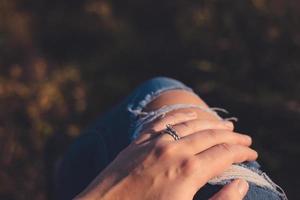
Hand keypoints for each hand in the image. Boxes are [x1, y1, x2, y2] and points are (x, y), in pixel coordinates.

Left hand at [75, 112, 256, 199]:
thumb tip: (240, 183)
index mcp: (189, 171)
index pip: (225, 154)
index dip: (242, 153)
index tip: (252, 154)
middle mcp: (173, 150)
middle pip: (211, 135)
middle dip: (232, 137)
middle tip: (245, 138)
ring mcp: (154, 142)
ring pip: (190, 124)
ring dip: (210, 123)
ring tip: (224, 125)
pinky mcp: (138, 142)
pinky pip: (164, 121)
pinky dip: (181, 115)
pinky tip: (190, 114)